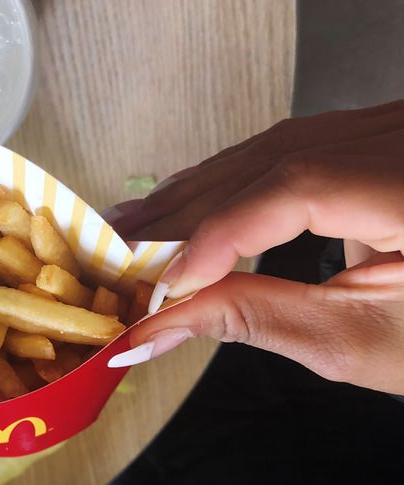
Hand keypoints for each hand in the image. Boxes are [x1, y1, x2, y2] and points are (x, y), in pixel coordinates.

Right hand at [105, 100, 403, 394]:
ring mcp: (386, 132)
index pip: (300, 187)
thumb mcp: (357, 342)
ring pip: (269, 150)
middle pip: (271, 162)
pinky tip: (185, 201)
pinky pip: (284, 150)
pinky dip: (227, 182)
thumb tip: (157, 326)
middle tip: (119, 253)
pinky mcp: (369, 140)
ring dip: (195, 195)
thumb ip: (255, 321)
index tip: (166, 285)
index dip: (221, 233)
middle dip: (188, 214)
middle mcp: (401, 141)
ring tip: (133, 228)